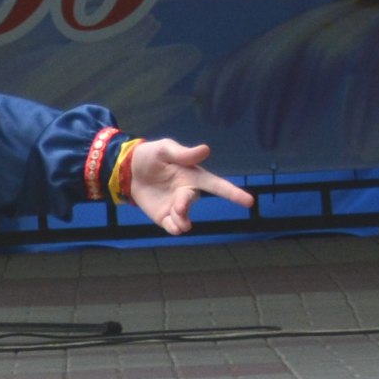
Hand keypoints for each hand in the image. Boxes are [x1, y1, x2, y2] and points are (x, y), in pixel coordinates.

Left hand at [125, 139, 252, 234]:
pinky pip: (173, 227)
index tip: (249, 201)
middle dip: (185, 206)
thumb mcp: (165, 149)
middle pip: (192, 202)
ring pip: (184, 219)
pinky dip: (175, 229)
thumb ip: (184, 153)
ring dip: (181, 221)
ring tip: (174, 216)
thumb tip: (206, 150)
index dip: (233, 193)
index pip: (216, 185)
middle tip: (178, 208)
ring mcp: (175, 206)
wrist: (129, 170)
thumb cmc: (152, 156)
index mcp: (193, 175)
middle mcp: (187, 192)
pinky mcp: (163, 217)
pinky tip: (173, 226)